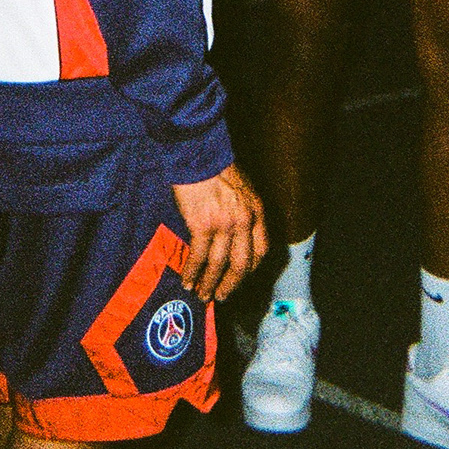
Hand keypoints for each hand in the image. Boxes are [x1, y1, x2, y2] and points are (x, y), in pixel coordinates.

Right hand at [167, 163, 265, 302]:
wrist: (197, 152)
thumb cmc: (215, 168)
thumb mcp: (241, 190)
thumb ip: (241, 213)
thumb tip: (230, 238)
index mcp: (256, 211)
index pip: (261, 250)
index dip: (250, 270)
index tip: (240, 279)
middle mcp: (244, 221)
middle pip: (242, 264)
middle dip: (231, 284)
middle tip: (221, 296)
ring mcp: (224, 224)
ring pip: (220, 264)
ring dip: (210, 283)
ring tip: (201, 293)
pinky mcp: (202, 224)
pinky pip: (199, 256)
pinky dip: (192, 270)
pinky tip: (187, 279)